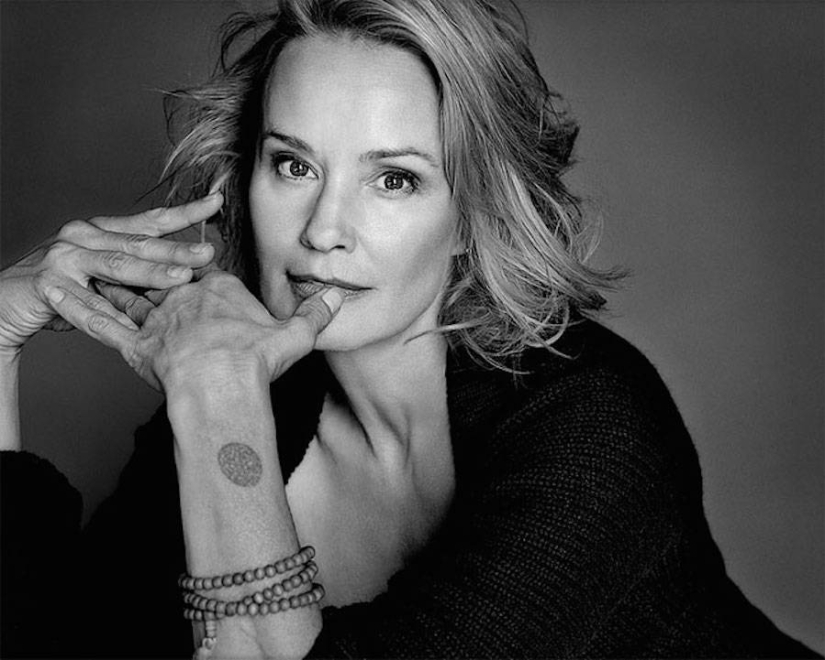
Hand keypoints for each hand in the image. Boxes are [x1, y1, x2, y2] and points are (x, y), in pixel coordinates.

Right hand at [0, 193, 221, 356]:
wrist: (3, 304)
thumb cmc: (59, 291)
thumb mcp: (101, 279)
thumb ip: (133, 275)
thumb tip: (185, 277)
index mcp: (100, 231)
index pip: (149, 222)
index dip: (183, 213)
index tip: (216, 204)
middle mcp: (82, 236)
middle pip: (139, 244)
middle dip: (177, 249)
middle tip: (208, 253)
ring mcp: (63, 258)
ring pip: (117, 267)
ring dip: (152, 274)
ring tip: (182, 278)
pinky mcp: (47, 284)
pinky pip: (86, 304)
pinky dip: (112, 316)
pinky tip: (137, 324)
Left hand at [60, 270, 343, 391]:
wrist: (223, 384)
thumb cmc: (258, 361)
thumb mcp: (295, 335)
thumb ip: (316, 314)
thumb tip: (339, 296)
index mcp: (219, 290)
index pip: (203, 271)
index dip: (197, 267)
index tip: (194, 258)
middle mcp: (183, 298)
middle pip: (163, 279)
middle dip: (149, 271)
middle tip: (132, 258)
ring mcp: (157, 320)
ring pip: (129, 295)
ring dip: (108, 283)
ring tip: (86, 267)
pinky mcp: (135, 346)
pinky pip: (101, 324)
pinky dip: (76, 307)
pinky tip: (52, 293)